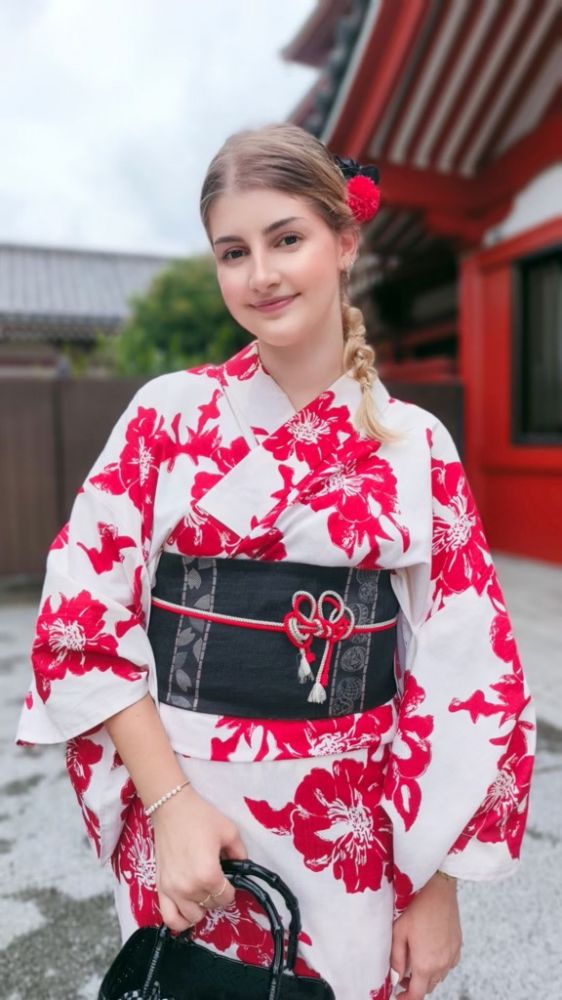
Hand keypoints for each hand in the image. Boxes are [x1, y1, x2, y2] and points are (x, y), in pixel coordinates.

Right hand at [151, 784, 247, 931]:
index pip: (226, 897)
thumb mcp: (229, 832)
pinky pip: (170, 918)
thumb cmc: (201, 817)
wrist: (171, 808)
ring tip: (202, 892)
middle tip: (216, 880)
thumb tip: (243, 868)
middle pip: (211, 905)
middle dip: (217, 895)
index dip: (231, 889)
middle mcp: (189, 887)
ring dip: (201, 907)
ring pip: (192, 916)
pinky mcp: (160, 888)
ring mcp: (172, 890)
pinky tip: (187, 909)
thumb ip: (241, 854)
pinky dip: (180, 920)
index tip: (229, 878)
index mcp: (208, 874)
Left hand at [391, 872, 461, 998]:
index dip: (406, 999)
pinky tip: (430, 953)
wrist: (439, 890)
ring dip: (426, 977)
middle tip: (402, 978)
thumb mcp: (399, 932)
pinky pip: (448, 966)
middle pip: (428, 988)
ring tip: (414, 964)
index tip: (398, 996)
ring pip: (438, 978)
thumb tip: (396, 977)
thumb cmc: (417, 907)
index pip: (417, 995)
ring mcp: (452, 957)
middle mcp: (442, 965)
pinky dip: (438, 966)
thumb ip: (397, 959)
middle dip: (415, 987)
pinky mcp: (458, 947)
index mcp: (425, 964)